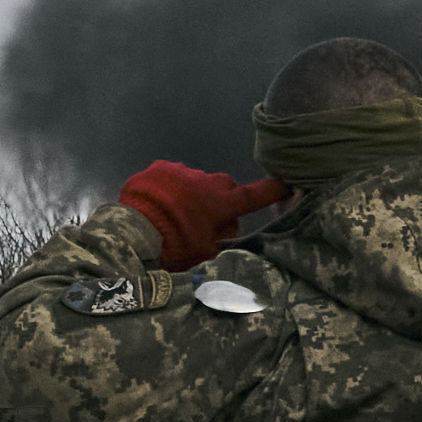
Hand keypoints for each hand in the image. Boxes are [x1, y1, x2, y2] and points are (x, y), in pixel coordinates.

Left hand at [119, 161, 288, 270]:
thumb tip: (228, 233)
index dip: (272, 191)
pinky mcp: (161, 167)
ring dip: (193, 194)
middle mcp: (209, 182)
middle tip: (206, 220)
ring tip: (176, 213)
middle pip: (225, 187)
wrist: (134, 229)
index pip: (255, 196)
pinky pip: (173, 176)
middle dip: (220, 200)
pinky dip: (172, 187)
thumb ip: (223, 242)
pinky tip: (161, 202)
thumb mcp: (205, 254)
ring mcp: (184, 170)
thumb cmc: (176, 245)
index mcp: (223, 203)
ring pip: (197, 181)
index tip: (287, 185)